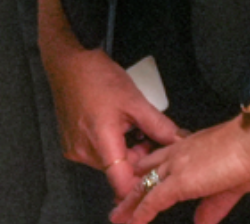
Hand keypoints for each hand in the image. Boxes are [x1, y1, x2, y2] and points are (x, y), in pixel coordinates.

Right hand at [42, 43, 179, 198]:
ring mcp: (75, 149)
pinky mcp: (71, 144)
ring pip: (109, 163)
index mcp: (101, 141)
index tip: (156, 179)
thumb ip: (161, 127)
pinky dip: (110, 146)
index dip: (142, 186)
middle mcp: (84, 151)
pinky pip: (97, 154)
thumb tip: (181, 142)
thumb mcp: (135, 101)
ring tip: (130, 127)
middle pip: (119, 172)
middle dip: (137, 158)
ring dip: (124, 152)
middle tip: (146, 136)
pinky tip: (114, 126)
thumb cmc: (97, 77)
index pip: (122, 184)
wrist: (68, 62)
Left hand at [112, 115, 249, 223]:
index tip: (138, 190)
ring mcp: (176, 166)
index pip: (159, 164)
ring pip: (144, 186)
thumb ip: (213, 205)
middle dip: (131, 192)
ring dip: (130, 204)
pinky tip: (133, 222)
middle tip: (118, 207)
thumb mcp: (232, 186)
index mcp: (189, 150)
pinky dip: (142, 212)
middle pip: (145, 174)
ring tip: (117, 218)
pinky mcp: (181, 180)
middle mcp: (177, 155)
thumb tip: (202, 222)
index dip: (147, 178)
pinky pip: (154, 199)